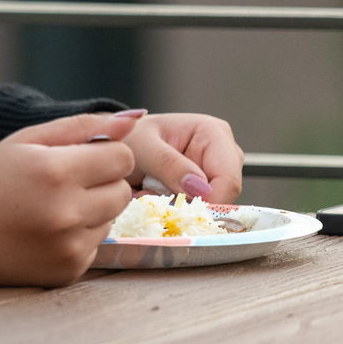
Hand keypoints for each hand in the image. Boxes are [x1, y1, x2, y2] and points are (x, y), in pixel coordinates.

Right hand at [0, 111, 138, 285]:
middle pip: (123, 190)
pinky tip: (49, 232)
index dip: (104, 154)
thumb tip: (133, 119)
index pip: (122, 157)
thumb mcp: (26, 140)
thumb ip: (81, 126)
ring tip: (54, 208)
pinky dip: (79, 236)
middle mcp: (65, 211)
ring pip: (113, 218)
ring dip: (92, 210)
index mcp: (54, 170)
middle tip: (66, 183)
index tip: (80, 157)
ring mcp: (69, 246)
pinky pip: (97, 245)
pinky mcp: (70, 270)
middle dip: (101, 182)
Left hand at [124, 113, 243, 203]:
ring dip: (176, 207)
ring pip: (208, 207)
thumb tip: (200, 188)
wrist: (114, 144)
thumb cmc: (127, 136)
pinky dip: (172, 209)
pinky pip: (194, 211)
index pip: (228, 179)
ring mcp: (213, 173)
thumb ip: (168, 164)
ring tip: (147, 190)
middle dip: (188, 204)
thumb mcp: (141, 146)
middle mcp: (221, 153)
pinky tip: (151, 194)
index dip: (211, 202)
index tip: (180, 209)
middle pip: (222, 196)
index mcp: (213, 132)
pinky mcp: (202, 190)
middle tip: (152, 195)